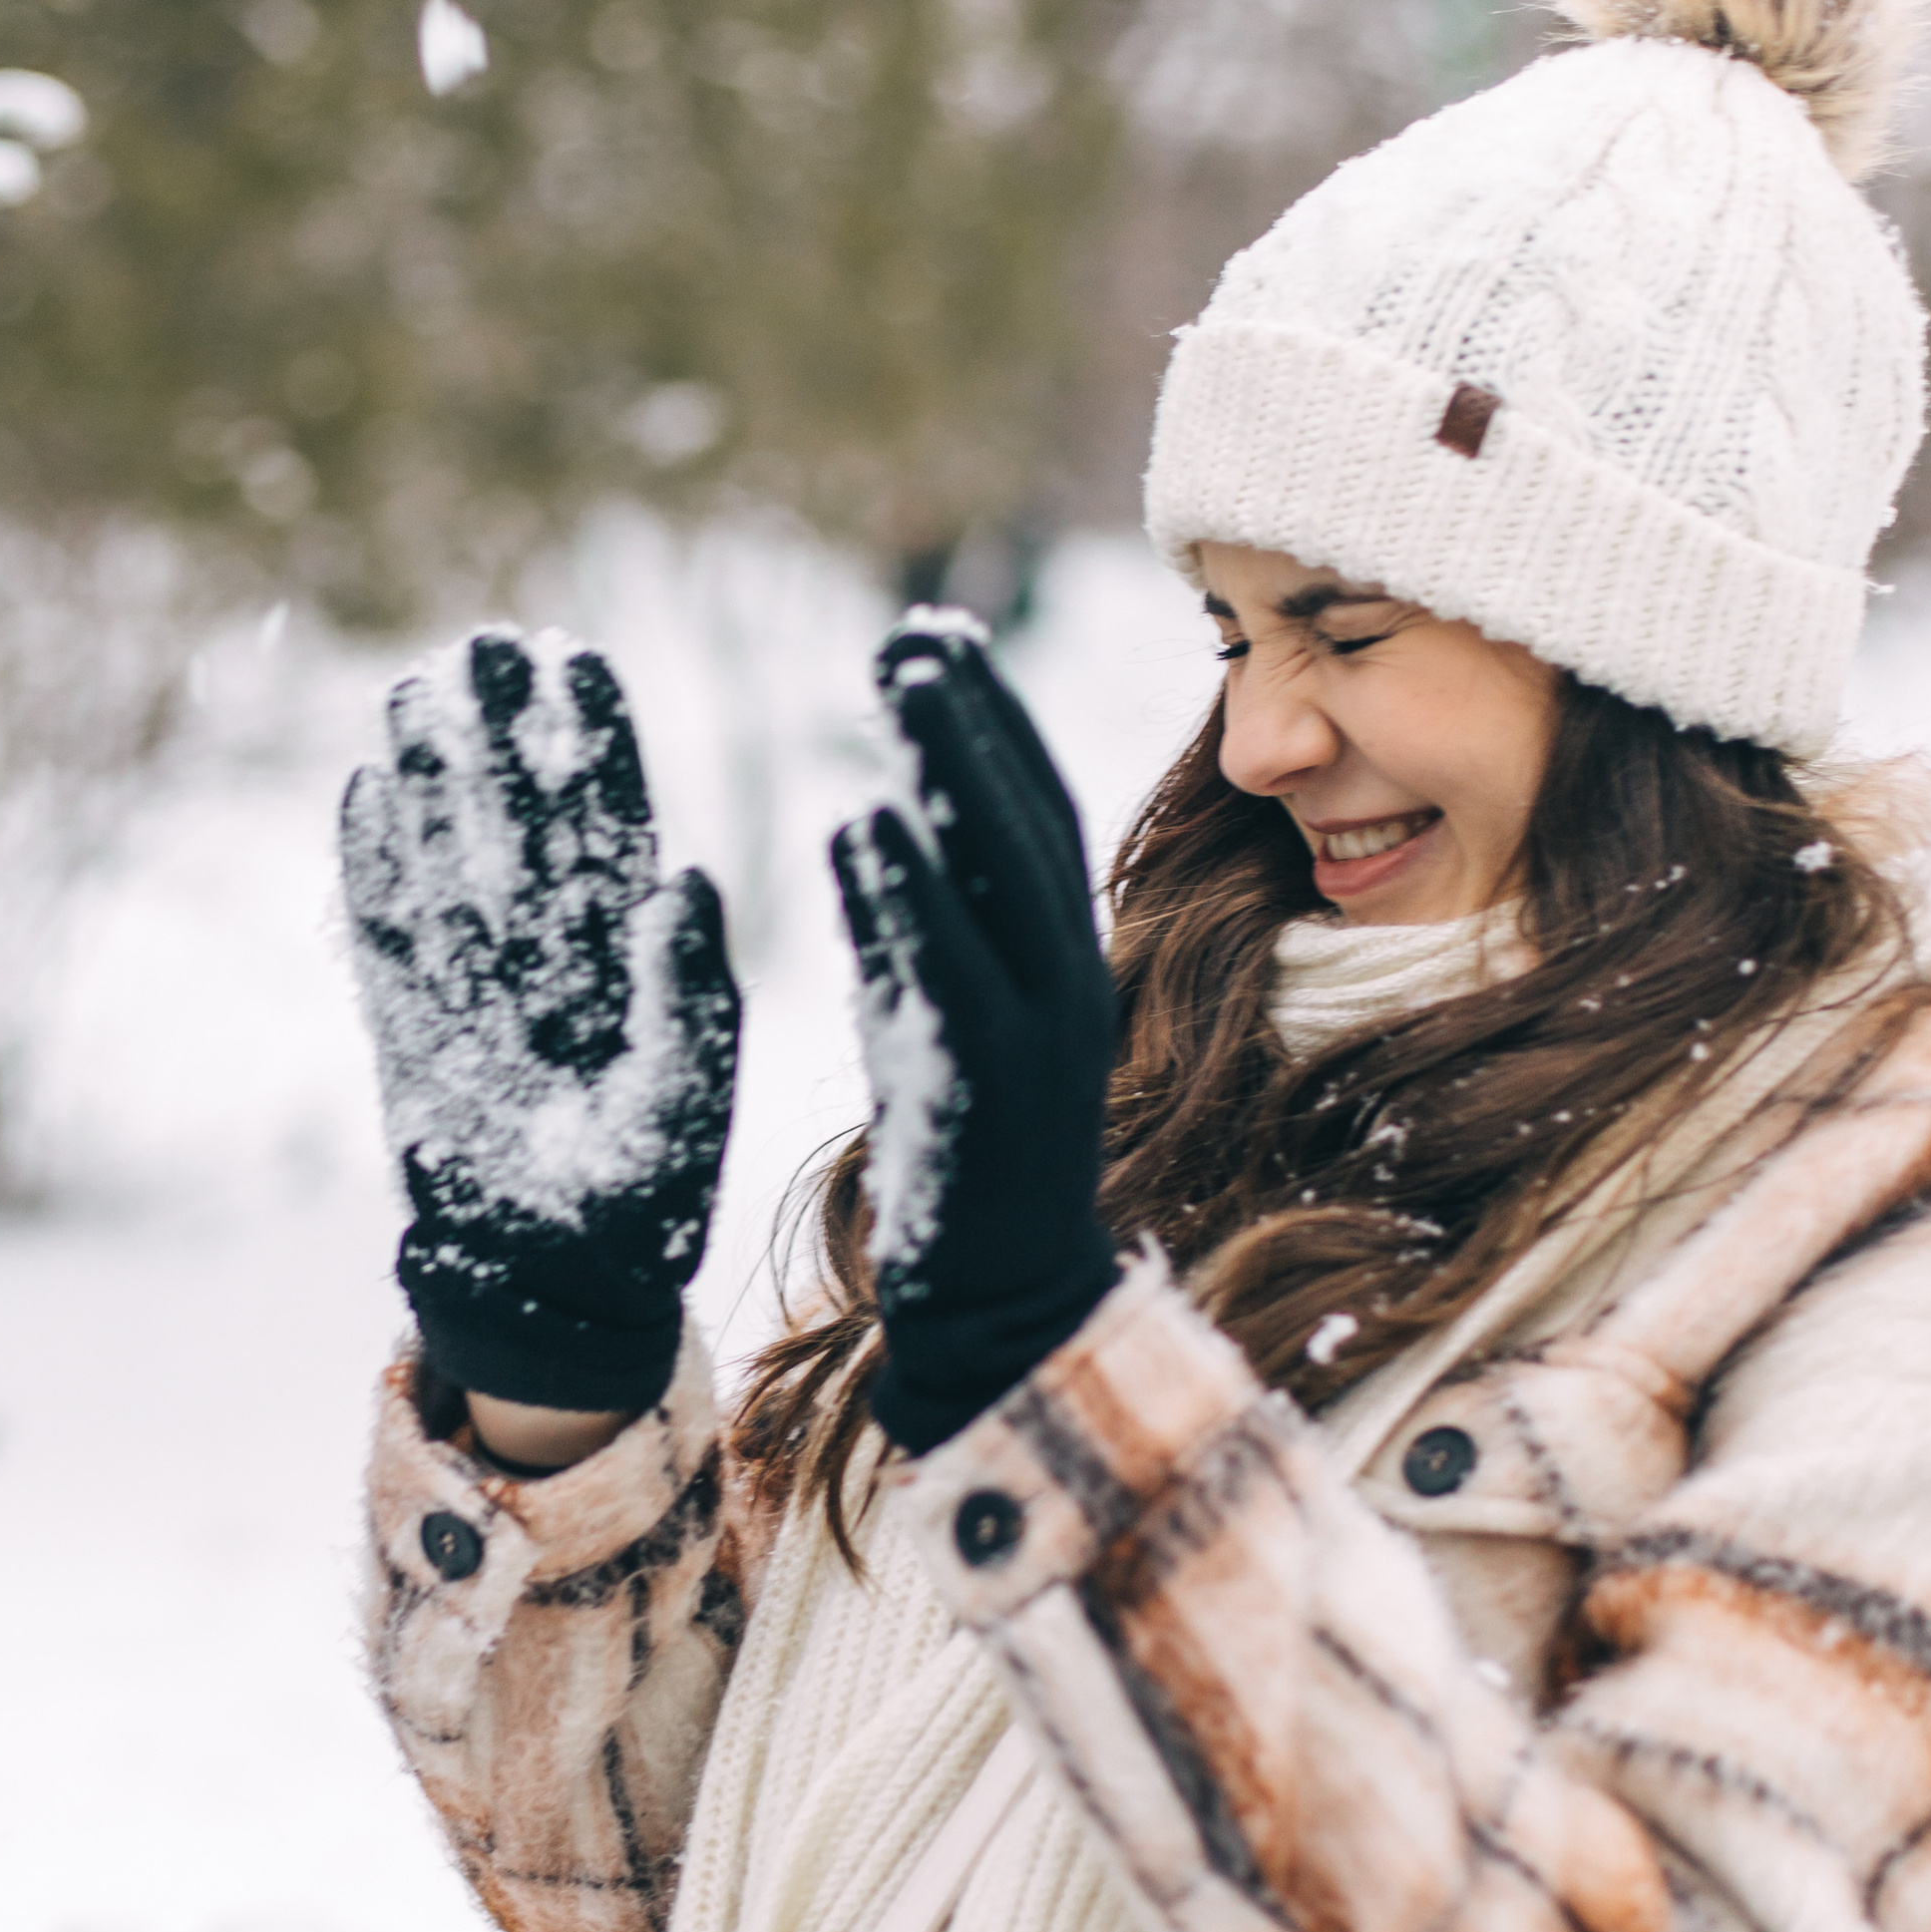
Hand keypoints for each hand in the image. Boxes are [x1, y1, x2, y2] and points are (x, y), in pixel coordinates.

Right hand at [341, 626, 740, 1418]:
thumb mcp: (687, 1097)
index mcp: (629, 956)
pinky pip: (385, 931)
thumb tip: (682, 874)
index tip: (574, 657)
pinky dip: (371, 867)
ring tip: (412, 685)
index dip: (591, 742)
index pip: (607, 822)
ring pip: (450, 859)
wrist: (557, 1290)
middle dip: (503, 734)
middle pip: (520, 819)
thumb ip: (689, 991)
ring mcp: (474, 986)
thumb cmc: (643, 1203)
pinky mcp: (409, 1027)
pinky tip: (360, 789)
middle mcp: (550, 955)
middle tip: (482, 643)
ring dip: (433, 777)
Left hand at [831, 614, 1118, 1454]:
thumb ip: (909, 924)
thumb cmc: (958, 1153)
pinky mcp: (991, 1081)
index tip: (935, 638)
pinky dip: (911, 890)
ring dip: (951, 766)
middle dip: (975, 717)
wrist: (1001, 1300)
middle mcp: (1067, 974)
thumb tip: (871, 818)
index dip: (990, 722)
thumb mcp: (929, 1015)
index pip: (1033, 810)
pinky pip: (951, 967)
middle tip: (914, 630)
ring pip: (1005, 872)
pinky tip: (863, 819)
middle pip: (1026, 815)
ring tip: (899, 676)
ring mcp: (1040, 1026)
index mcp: (1058, 953)